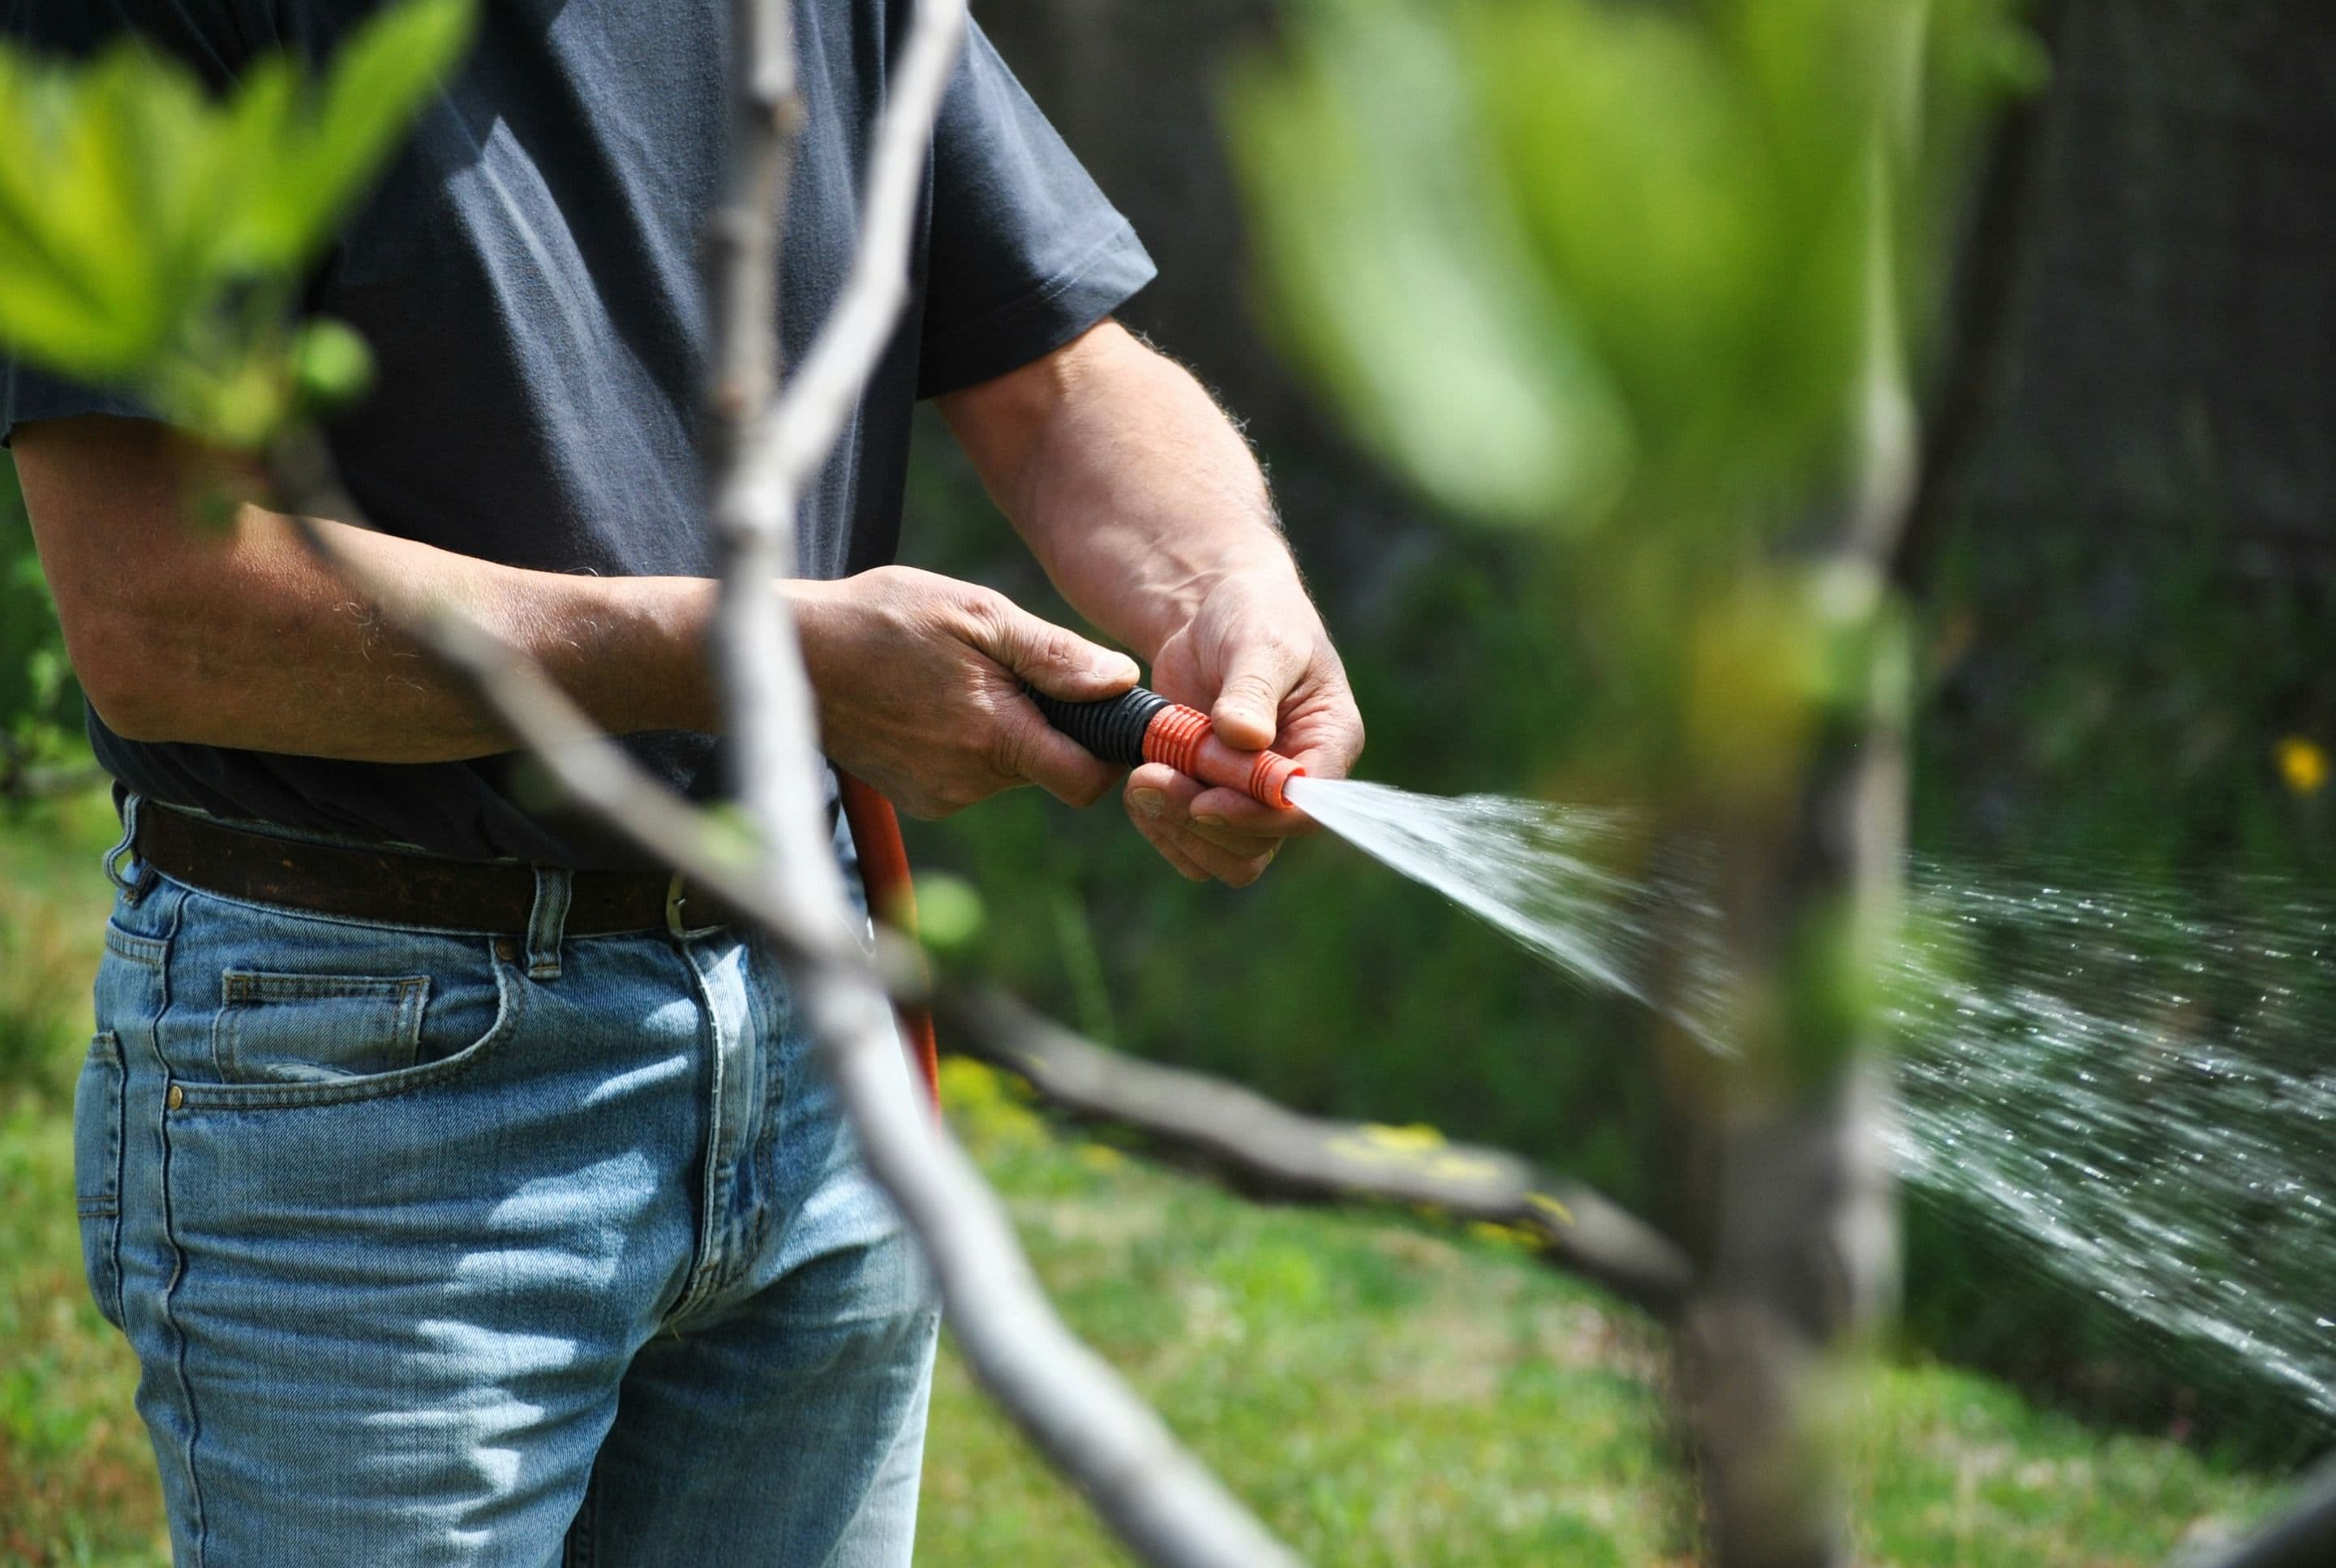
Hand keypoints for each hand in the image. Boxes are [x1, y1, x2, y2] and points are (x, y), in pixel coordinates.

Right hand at [790, 565, 1139, 817]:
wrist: (792, 654)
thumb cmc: (884, 619)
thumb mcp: (976, 614)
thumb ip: (1053, 655)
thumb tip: (1120, 681)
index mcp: (994, 736)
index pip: (1086, 780)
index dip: (1107, 750)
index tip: (1104, 713)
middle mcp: (969, 781)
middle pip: (1049, 768)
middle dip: (1048, 724)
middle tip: (1009, 668)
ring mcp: (940, 794)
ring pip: (1010, 769)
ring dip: (1006, 729)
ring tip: (959, 678)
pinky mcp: (918, 798)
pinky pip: (972, 775)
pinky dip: (969, 743)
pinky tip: (933, 702)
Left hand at [1123, 568, 1364, 884]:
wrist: (1210, 611)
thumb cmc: (1251, 614)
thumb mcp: (1257, 640)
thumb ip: (1252, 689)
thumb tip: (1244, 737)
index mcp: (1329, 743)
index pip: (1307, 809)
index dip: (1257, 817)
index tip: (1204, 800)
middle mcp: (1295, 782)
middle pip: (1261, 843)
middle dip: (1204, 821)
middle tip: (1149, 778)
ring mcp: (1252, 797)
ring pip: (1225, 856)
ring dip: (1177, 830)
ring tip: (1139, 780)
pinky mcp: (1212, 799)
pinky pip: (1190, 844)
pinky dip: (1160, 826)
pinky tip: (1136, 786)